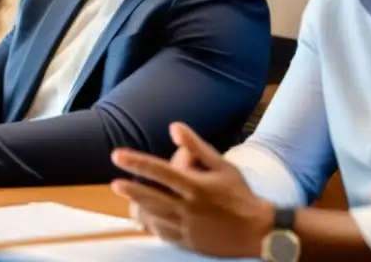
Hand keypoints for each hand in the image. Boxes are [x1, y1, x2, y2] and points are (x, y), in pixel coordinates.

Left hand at [111, 122, 274, 257]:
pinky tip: (147, 215)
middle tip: (116, 182)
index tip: (118, 155)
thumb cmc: (239, 193)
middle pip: (150, 197)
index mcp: (196, 186)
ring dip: (138, 206)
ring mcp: (185, 228)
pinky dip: (151, 222)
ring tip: (131, 197)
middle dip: (130, 189)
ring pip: (151, 217)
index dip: (137, 162)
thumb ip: (197, 146)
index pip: (160, 171)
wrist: (255, 231)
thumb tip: (174, 127)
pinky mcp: (185, 242)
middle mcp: (188, 208)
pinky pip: (159, 233)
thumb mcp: (223, 164)